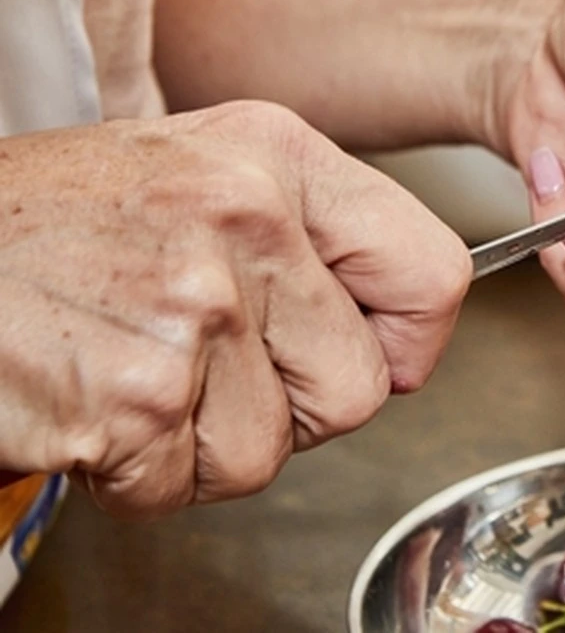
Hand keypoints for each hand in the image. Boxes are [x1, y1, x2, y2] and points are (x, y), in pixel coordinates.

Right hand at [0, 101, 469, 517]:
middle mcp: (246, 221)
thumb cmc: (51, 221)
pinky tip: (94, 402)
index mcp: (278, 158)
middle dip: (287, 408)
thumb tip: (404, 330)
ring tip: (136, 373)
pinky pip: (184, 485)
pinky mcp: (133, 396)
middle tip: (208, 369)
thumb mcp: (201, 174)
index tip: (372, 354)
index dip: (408, 341)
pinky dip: (138, 473)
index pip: (435, 276)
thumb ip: (308, 238)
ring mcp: (191, 309)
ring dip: (203, 443)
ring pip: (270, 452)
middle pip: (356, 390)